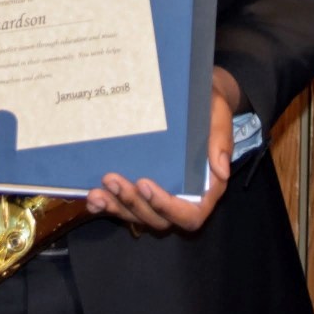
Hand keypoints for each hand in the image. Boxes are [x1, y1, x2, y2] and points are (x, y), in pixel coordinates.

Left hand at [85, 66, 237, 231]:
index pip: (190, 214)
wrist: (194, 95)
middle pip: (158, 218)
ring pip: (138, 215)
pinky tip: (92, 197)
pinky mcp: (142, 189)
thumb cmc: (209, 105)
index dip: (167, 206)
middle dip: (133, 203)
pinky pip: (125, 205)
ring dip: (117, 207)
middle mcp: (182, 198)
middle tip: (112, 179)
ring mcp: (159, 196)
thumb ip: (220, 139)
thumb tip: (221, 170)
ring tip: (97, 192)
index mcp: (205, 189)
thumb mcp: (219, 113)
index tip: (145, 184)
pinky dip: (108, 205)